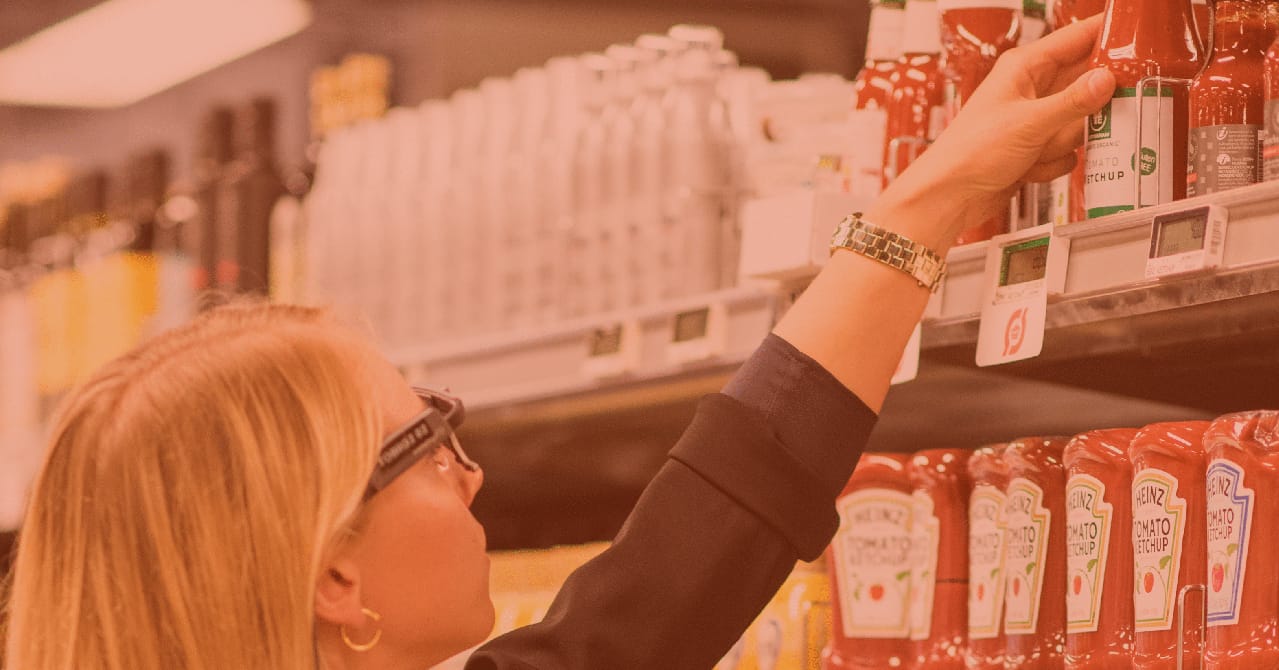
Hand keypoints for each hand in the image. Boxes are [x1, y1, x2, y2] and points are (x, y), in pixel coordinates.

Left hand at [869, 15, 1114, 251]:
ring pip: (1079, 123)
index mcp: (1025, 67)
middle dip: (1089, 106)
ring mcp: (1034, 120)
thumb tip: (1108, 80)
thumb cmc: (972, 152)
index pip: (1077, 37)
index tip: (1141, 34)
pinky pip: (1066, 151)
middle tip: (1104, 113)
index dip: (1108, 33)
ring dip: (1062, 143)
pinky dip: (1051, 163)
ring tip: (1037, 151)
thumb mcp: (1030, 123)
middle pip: (1086, 84)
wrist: (949, 196)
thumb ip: (1073, 102)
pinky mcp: (1035, 148)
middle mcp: (1031, 89)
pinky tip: (1029, 169)